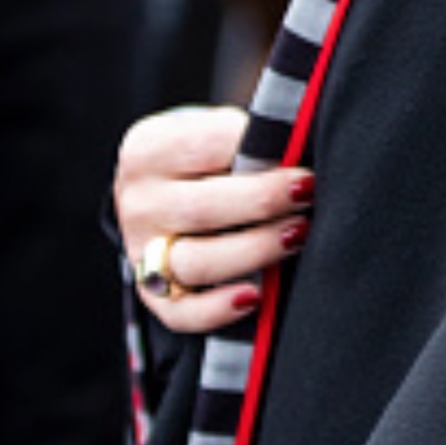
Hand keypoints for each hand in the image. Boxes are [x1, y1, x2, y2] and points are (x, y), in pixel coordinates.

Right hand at [115, 105, 315, 334]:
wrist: (170, 189)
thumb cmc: (211, 155)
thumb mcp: (218, 131)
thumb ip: (248, 138)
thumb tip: (298, 149)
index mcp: (147, 150)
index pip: (205, 147)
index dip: (257, 150)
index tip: (297, 156)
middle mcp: (137, 203)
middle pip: (202, 209)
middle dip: (264, 202)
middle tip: (307, 193)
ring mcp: (141, 253)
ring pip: (197, 262)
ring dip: (255, 250)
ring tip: (298, 234)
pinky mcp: (152, 295)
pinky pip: (183, 313)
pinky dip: (219, 309)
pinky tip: (256, 295)